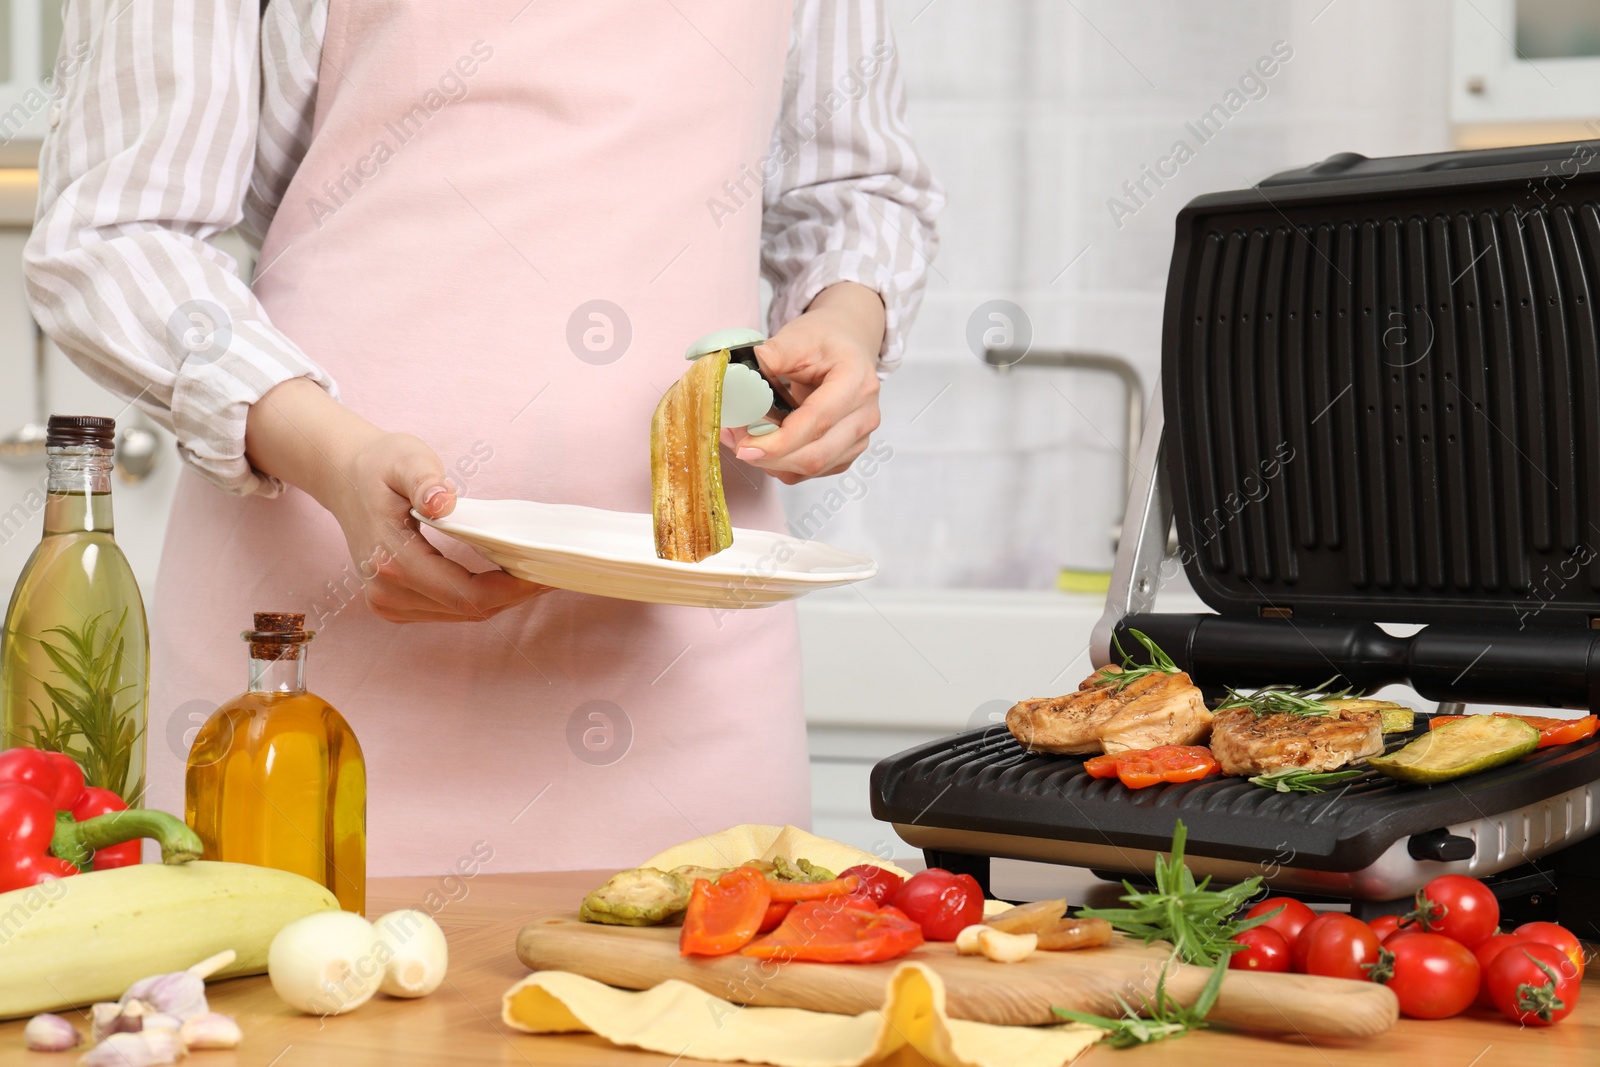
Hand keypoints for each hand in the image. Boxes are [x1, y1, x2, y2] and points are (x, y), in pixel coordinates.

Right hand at [246, 380, 550, 622]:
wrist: (343, 477)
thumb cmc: (379, 465)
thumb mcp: (405, 458)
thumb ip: (424, 479)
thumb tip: (442, 502)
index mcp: (392, 559)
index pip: (465, 594)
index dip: (510, 590)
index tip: (544, 573)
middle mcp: (386, 590)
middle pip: (468, 610)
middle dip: (513, 595)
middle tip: (551, 570)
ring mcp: (387, 601)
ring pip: (460, 615)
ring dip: (500, 599)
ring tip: (533, 572)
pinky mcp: (392, 603)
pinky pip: (448, 610)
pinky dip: (479, 598)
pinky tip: (502, 578)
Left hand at [726, 282, 885, 483]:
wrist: (848, 345)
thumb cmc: (825, 340)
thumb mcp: (799, 335)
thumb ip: (774, 353)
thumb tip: (741, 374)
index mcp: (856, 383)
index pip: (816, 422)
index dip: (778, 441)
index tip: (744, 445)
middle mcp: (864, 415)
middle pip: (815, 455)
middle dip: (769, 456)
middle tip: (735, 441)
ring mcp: (859, 438)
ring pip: (811, 468)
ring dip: (772, 462)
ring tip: (743, 439)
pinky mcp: (846, 452)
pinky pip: (810, 471)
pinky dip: (781, 464)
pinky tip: (763, 446)